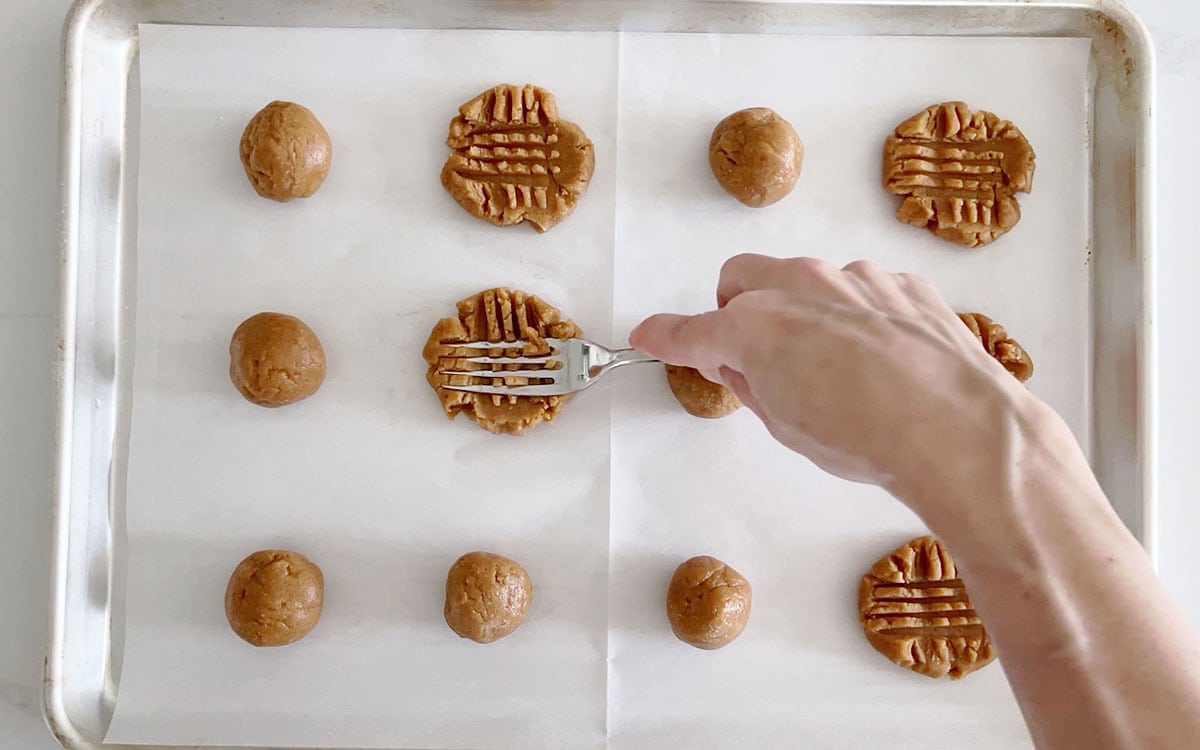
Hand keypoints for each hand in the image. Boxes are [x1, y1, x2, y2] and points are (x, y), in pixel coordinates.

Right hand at [630, 253, 1037, 495]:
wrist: (955, 431)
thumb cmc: (867, 438)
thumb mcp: (784, 424)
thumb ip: (748, 382)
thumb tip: (737, 364)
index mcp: (757, 325)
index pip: (694, 329)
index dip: (667, 336)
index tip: (651, 337)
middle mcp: (800, 286)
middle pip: (743, 279)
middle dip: (737, 310)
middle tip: (754, 358)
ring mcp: (855, 279)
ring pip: (805, 280)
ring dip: (801, 311)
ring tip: (832, 369)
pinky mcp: (901, 285)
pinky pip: (860, 290)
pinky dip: (856, 315)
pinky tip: (879, 360)